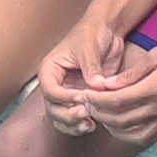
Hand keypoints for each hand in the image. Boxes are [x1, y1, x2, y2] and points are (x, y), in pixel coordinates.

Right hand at [39, 6, 139, 122]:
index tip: (82, 97)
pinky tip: (95, 124)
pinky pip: (74, 118)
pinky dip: (81, 124)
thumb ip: (91, 68)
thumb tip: (96, 85)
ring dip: (73, 124)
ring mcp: (67, 94)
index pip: (50, 90)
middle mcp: (55, 84)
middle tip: (87, 113)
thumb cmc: (93, 34)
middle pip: (53, 108)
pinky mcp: (80, 100)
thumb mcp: (90, 48)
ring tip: (90, 125)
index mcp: (50, 70)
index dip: (64, 97)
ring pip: (61, 117)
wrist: (106, 32)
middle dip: (68, 114)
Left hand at [80, 26, 156, 142]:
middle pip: (120, 121)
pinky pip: (147, 136)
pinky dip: (129, 133)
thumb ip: (130, 75)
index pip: (116, 102)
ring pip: (132, 135)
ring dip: (112, 127)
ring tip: (101, 113)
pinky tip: (122, 121)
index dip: (95, 100)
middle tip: (85, 103)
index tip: (82, 94)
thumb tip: (105, 87)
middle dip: (98, 113)